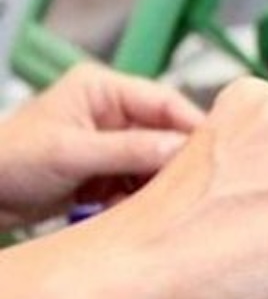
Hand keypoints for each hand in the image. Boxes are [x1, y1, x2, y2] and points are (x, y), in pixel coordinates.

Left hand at [0, 63, 203, 227]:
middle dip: (171, 163)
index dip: (192, 125)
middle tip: (184, 187)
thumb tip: (181, 148)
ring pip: (156, 163)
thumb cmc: (5, 160)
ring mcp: (112, 142)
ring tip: (140, 203)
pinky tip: (119, 210)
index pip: (165, 100)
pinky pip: (139, 183)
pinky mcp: (108, 170)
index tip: (215, 152)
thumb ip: (129, 149)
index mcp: (103, 89)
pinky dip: (136, 200)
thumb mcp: (70, 152)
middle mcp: (112, 112)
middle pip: (166, 133)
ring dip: (152, 186)